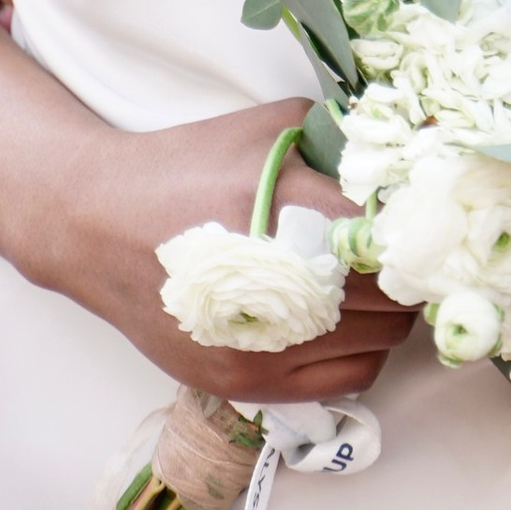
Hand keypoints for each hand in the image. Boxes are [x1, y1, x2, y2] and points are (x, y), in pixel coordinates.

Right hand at [29, 96, 417, 410]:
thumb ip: (338, 139)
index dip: (416, 229)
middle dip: (406, 272)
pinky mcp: (246, 381)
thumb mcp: (265, 129)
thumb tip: (405, 153)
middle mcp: (282, 289)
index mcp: (292, 213)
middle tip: (398, 252)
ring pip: (383, 340)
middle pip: (396, 294)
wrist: (93, 223)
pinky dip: (361, 351)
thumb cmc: (183, 167)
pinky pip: (349, 378)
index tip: (417, 219)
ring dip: (388, 312)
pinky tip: (341, 322)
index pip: (396, 238)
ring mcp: (264, 346)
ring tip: (368, 285)